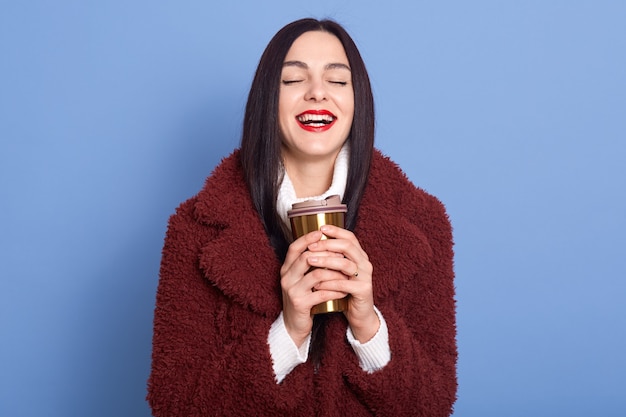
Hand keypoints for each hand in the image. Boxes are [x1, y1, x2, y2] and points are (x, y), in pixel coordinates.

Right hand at [280, 230, 347, 346]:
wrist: (294, 325)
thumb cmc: (302, 298)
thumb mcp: (300, 279)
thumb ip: (307, 264)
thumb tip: (326, 244)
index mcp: (286, 269)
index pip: (294, 247)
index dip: (307, 238)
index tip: (322, 232)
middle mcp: (286, 277)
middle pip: (306, 257)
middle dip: (327, 254)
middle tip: (342, 255)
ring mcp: (292, 291)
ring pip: (317, 274)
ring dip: (335, 273)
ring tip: (347, 273)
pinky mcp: (300, 304)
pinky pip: (322, 293)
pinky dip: (335, 290)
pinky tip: (344, 290)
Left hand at [306, 225, 379, 342]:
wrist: (359, 314)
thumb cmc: (345, 290)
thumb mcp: (338, 271)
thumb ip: (332, 257)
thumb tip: (311, 242)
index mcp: (359, 255)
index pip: (350, 237)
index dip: (336, 231)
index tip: (320, 228)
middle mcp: (365, 263)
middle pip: (347, 247)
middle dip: (327, 244)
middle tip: (311, 246)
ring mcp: (366, 276)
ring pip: (345, 264)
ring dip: (326, 261)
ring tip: (309, 261)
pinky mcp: (363, 290)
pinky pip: (344, 284)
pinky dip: (329, 283)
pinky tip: (316, 284)